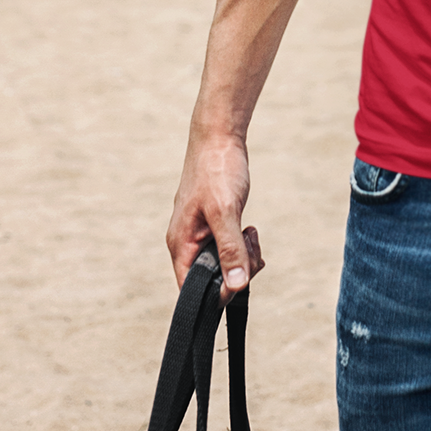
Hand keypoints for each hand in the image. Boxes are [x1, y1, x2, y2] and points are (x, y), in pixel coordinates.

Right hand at [166, 129, 264, 302]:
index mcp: (181, 244)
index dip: (217, 292)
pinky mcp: (213, 226)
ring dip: (243, 255)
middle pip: (212, 279)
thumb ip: (230, 249)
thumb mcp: (225, 211)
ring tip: (249, 232)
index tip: (241, 276)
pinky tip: (249, 229)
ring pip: (224, 264)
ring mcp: (200, 234)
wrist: (219, 138)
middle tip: (249, 244)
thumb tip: (236, 286)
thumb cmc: (217, 170)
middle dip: (237, 269)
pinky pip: (229, 249)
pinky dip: (243, 244)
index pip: (191, 290)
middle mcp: (187, 243)